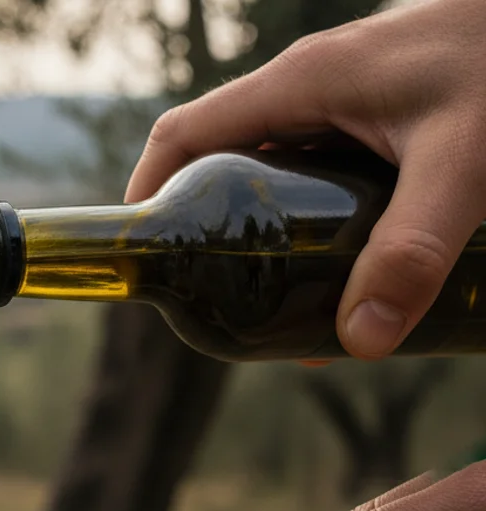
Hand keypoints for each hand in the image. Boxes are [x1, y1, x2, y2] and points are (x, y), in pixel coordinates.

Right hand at [124, 0, 485, 359]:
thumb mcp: (463, 164)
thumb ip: (413, 251)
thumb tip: (361, 341)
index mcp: (301, 83)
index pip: (184, 134)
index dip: (147, 190)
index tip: (141, 251)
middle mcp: (311, 84)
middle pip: (223, 156)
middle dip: (210, 223)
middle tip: (218, 291)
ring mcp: (345, 93)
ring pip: (274, 161)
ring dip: (264, 221)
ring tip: (277, 290)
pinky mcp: (379, 105)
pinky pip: (319, 159)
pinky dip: (311, 209)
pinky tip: (344, 254)